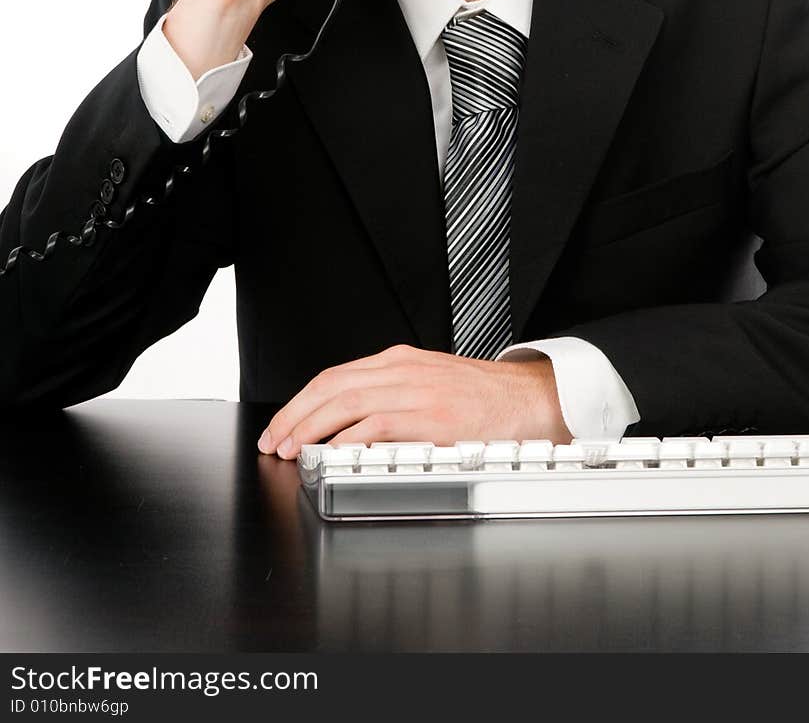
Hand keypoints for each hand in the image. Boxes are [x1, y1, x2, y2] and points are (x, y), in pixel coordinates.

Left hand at [256, 344, 570, 457]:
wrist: (530, 398)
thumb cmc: (483, 398)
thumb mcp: (430, 383)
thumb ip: (392, 395)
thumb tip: (347, 423)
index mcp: (399, 360)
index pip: (334, 376)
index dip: (300, 402)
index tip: (281, 425)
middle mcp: (402, 369)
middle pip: (331, 386)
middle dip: (294, 415)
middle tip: (274, 441)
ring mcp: (416, 390)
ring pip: (346, 401)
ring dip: (311, 428)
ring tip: (293, 449)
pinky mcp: (431, 416)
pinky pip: (378, 424)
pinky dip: (348, 438)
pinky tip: (332, 452)